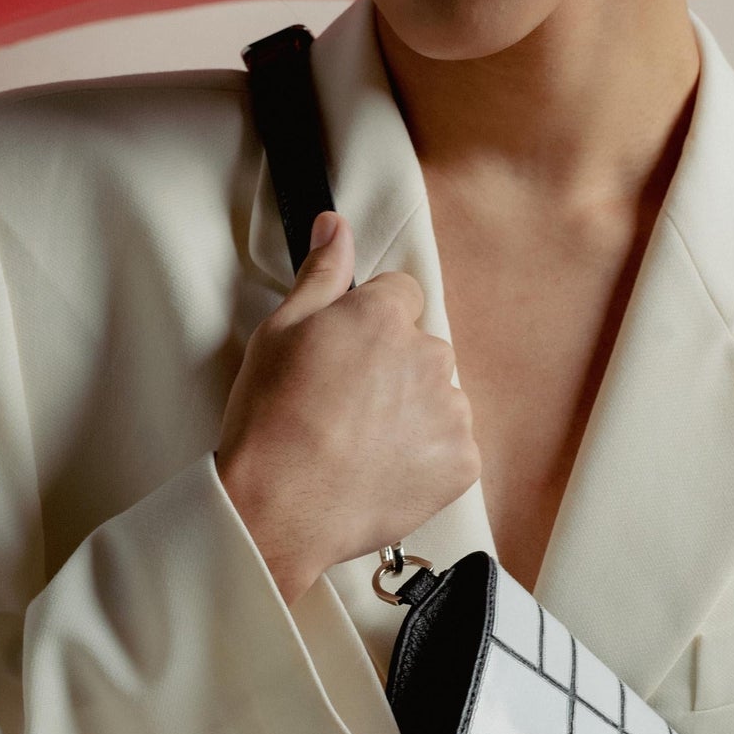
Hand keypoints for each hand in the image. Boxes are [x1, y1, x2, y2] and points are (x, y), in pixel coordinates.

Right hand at [215, 210, 480, 604]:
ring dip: (413, 414)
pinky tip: (383, 471)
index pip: (401, 295)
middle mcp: (429, 356)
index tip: (346, 357)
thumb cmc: (271, 420)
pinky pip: (453, 448)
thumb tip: (336, 226)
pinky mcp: (462, 462)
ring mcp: (450, 412)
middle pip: (422, 348)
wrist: (279, 508)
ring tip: (361, 445)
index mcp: (384, 317)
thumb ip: (320, 275)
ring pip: (439, 398)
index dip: (370, 325)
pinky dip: (427, 459)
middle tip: (346, 407)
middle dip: (394, 370)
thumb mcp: (279, 333)